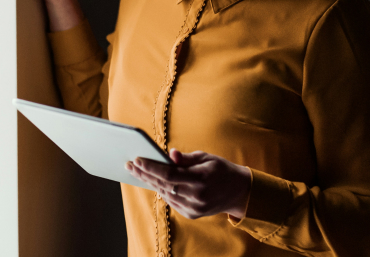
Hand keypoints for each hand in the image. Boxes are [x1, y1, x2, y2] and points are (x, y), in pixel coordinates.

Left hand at [127, 149, 252, 219]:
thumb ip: (186, 159)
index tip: (137, 160)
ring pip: (165, 194)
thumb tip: (170, 154)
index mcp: (201, 179)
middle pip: (164, 185)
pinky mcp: (192, 215)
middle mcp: (197, 196)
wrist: (239, 192)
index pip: (169, 174)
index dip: (151, 167)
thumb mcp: (207, 158)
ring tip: (137, 171)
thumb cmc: (221, 170)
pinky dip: (161, 190)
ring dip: (150, 182)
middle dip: (145, 174)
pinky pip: (171, 201)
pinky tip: (151, 181)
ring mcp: (194, 208)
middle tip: (130, 165)